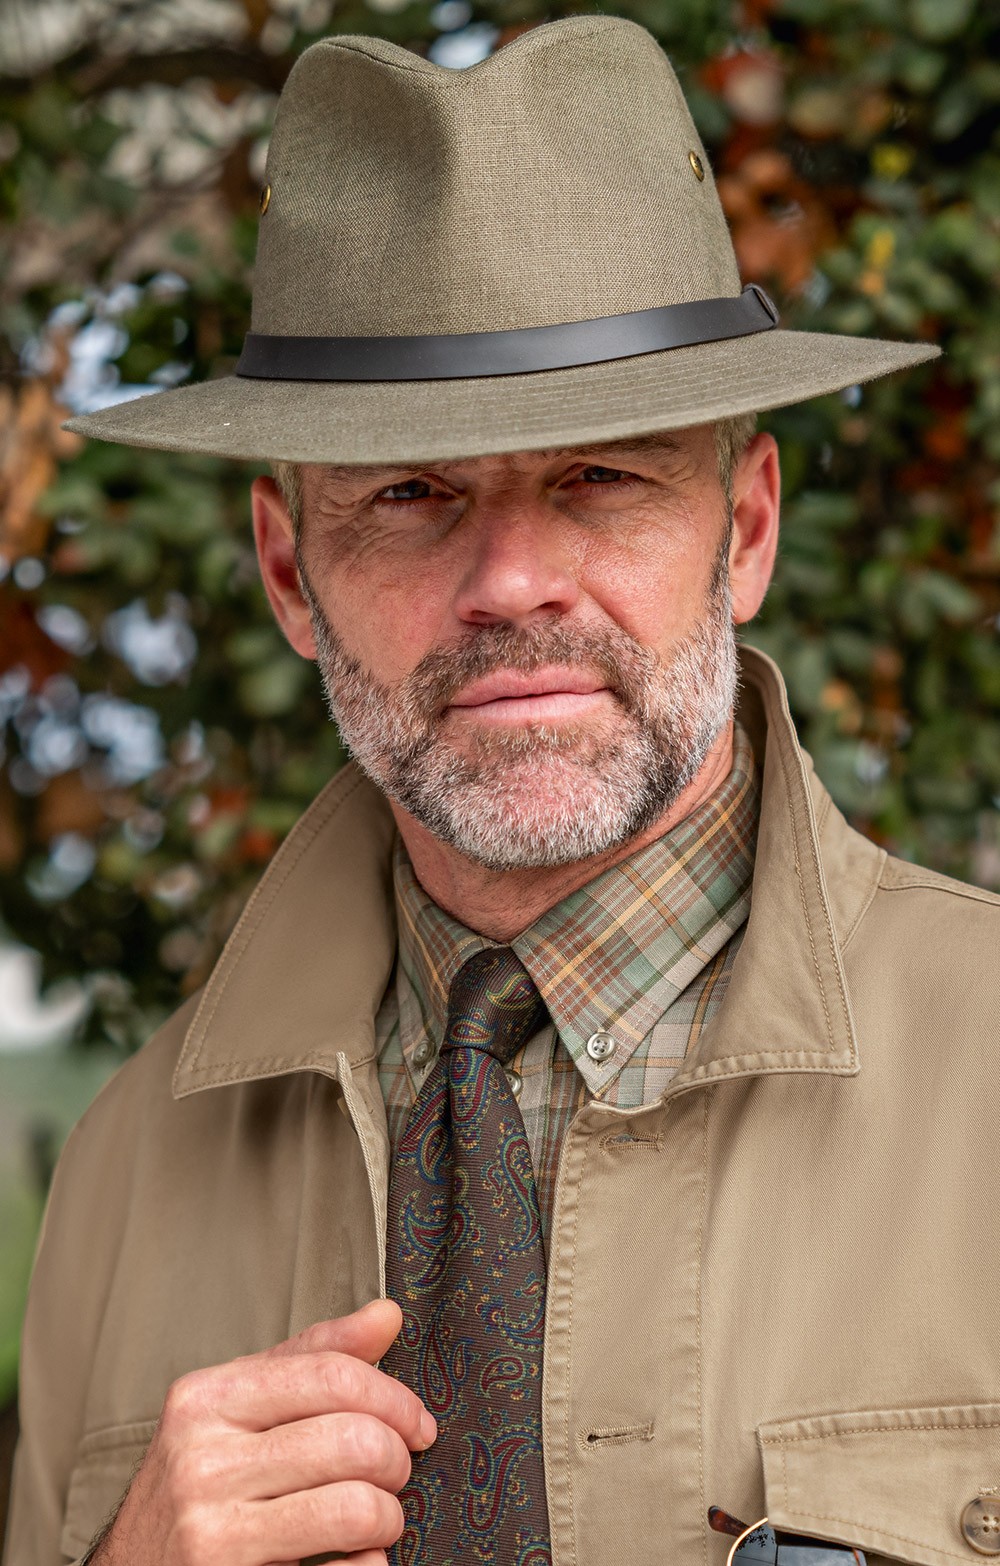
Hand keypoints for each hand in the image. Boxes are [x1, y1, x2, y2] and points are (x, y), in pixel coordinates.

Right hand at [88, 1298, 433, 1565]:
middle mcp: (201, 1461)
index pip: (331, 1375)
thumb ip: (313, 1358)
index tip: (417, 1424)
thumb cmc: (199, 1484)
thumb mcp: (238, 1408)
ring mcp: (210, 1531)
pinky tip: (355, 1561)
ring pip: (354, 1508)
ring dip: (388, 1517)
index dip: (395, 1399)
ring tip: (377, 1518)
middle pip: (352, 1440)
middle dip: (397, 1460)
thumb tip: (386, 1314)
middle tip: (394, 1474)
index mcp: (207, 1399)